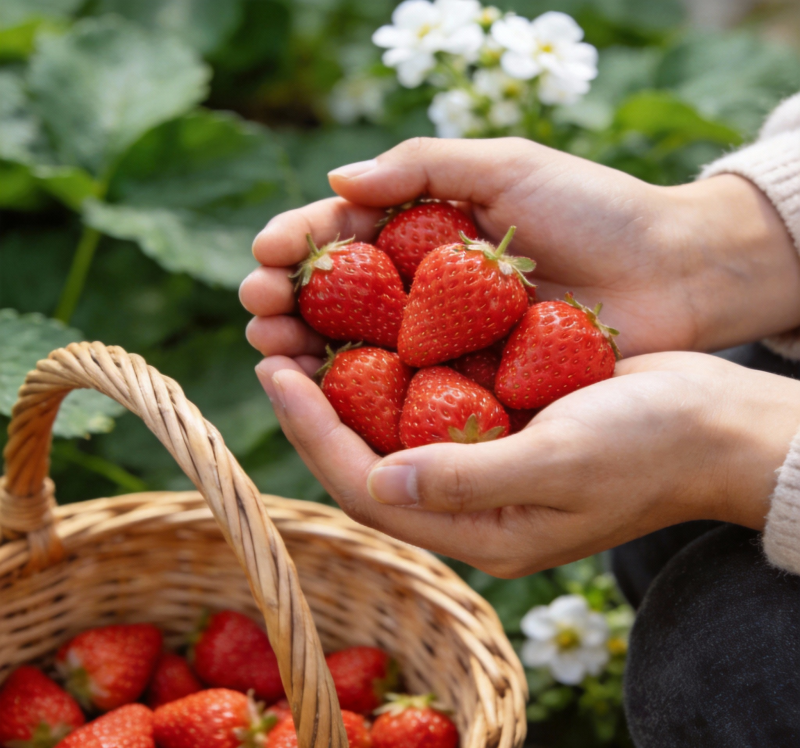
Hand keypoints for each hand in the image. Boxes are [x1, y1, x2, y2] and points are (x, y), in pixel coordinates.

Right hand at [241, 137, 799, 371]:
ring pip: (362, 348)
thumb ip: (421, 167)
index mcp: (425, 230)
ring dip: (312, 350)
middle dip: (290, 303)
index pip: (345, 237)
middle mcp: (425, 288)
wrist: (670, 271)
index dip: (300, 247)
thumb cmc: (592, 208)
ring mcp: (446, 339)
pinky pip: (410, 390)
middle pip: (340, 299)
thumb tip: (335, 180)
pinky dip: (367, 393)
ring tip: (274, 349)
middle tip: (258, 310)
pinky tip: (330, 393)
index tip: (266, 258)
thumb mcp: (504, 166)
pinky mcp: (472, 383)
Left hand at [255, 352, 799, 576]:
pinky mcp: (500, 423)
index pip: (370, 487)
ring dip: (344, 380)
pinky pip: (430, 398)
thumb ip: (471, 479)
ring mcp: (484, 461)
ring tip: (301, 327)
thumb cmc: (652, 448)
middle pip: (367, 458)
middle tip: (271, 343)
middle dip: (314, 406)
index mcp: (479, 530)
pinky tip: (369, 324)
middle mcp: (470, 501)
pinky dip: (395, 364)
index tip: (276, 373)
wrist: (716, 424)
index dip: (315, 432)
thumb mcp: (563, 463)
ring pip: (392, 425)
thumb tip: (382, 480)